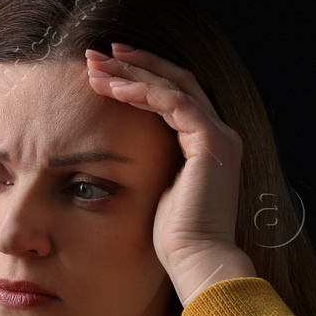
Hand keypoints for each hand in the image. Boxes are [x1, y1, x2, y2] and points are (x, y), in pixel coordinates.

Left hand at [85, 43, 250, 301]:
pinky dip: (142, 92)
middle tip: (96, 54)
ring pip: (173, 86)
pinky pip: (173, 103)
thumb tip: (121, 157)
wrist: (197, 261)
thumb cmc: (173, 240)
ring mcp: (219, 137)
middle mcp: (218, 135)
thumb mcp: (156, 191)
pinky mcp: (211, 143)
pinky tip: (114, 88)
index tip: (106, 69)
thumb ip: (150, 165)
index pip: (175, 96)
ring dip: (132, 72)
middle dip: (133, 64)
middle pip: (175, 82)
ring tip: (96, 66)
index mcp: (206, 145)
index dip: (141, 77)